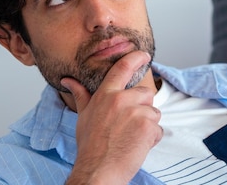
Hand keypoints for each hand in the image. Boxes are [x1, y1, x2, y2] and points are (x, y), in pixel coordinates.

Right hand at [61, 51, 162, 183]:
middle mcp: (121, 100)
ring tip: (130, 137)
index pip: (122, 68)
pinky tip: (136, 146)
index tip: (144, 55)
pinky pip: (158, 129)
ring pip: (154, 112)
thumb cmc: (90, 145)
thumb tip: (68, 80)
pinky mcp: (148, 127)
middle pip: (146, 93)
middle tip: (128, 125)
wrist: (98, 170)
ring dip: (147, 125)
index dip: (135, 58)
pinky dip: (151, 139)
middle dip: (143, 107)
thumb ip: (81, 95)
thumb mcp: (84, 116)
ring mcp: (136, 113)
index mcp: (106, 95)